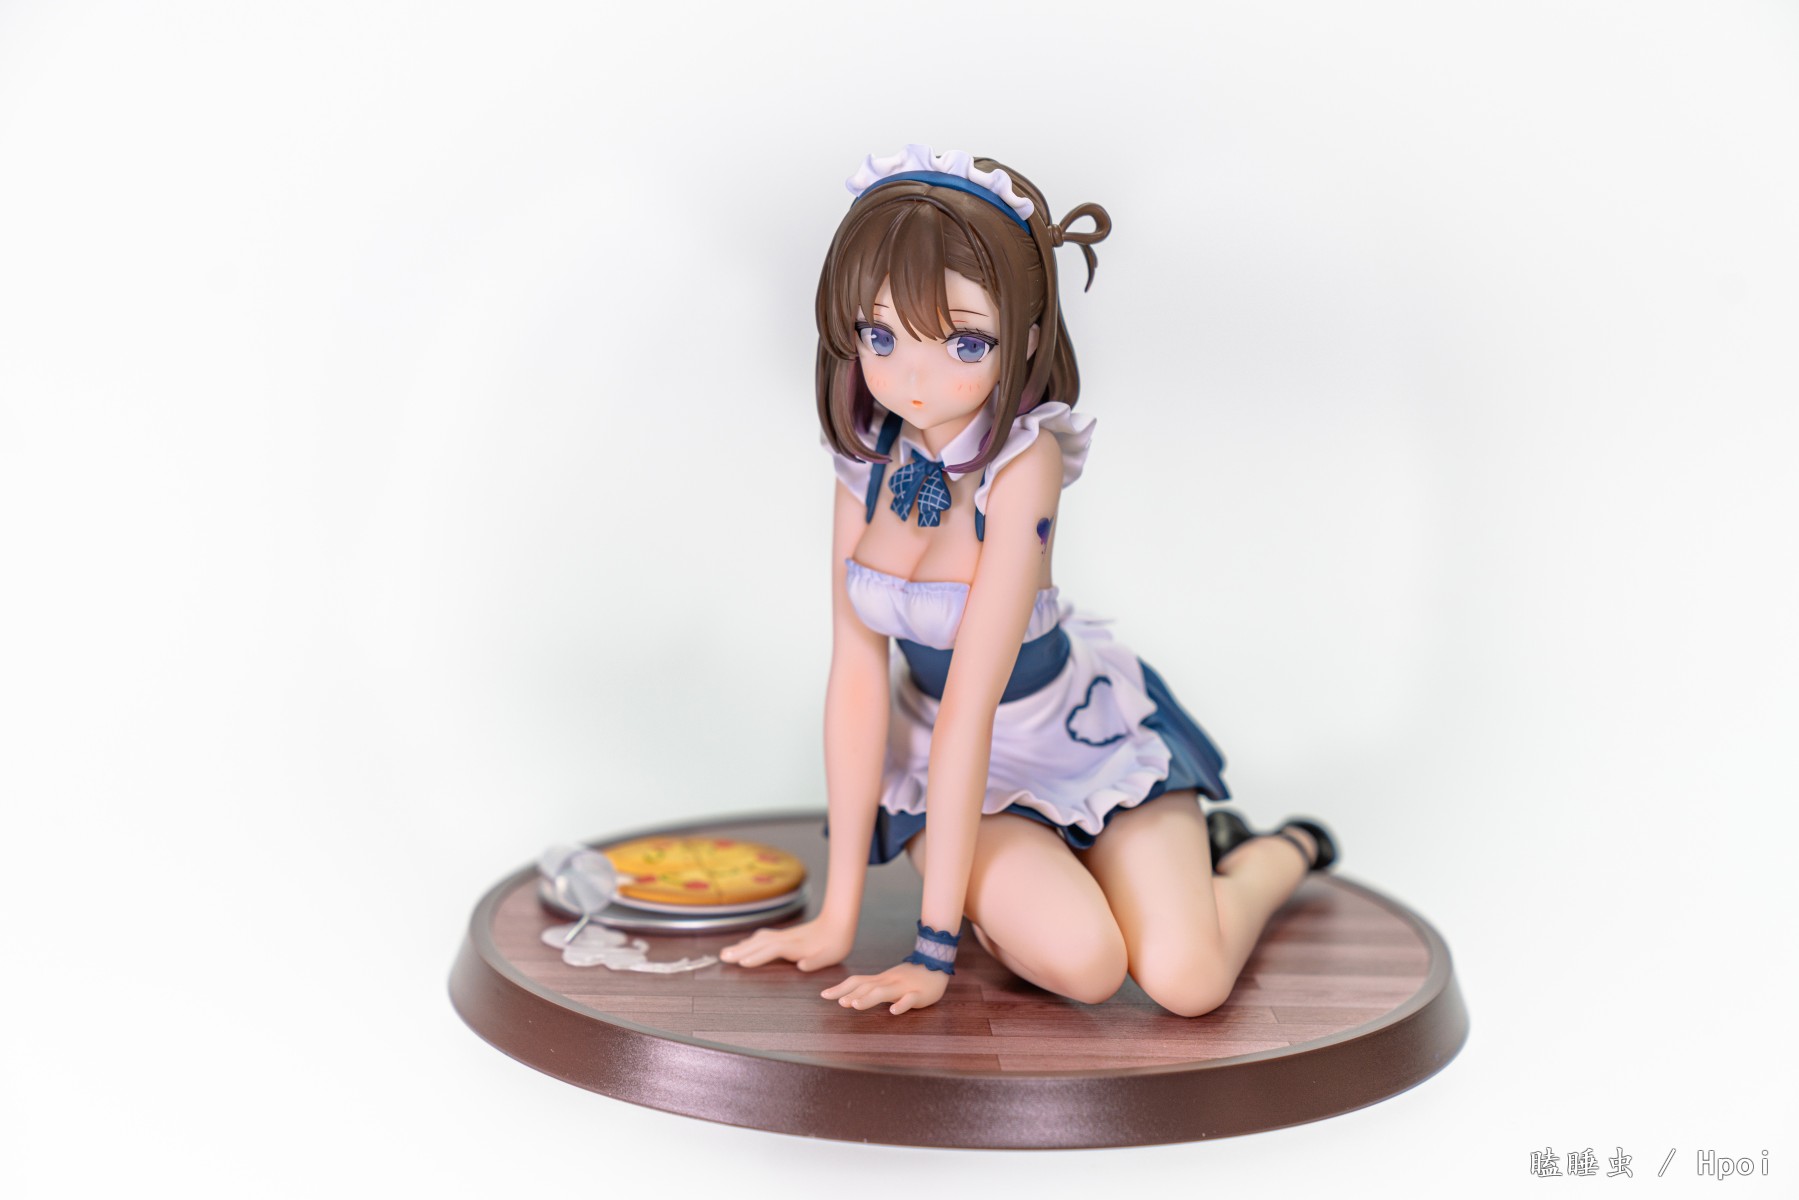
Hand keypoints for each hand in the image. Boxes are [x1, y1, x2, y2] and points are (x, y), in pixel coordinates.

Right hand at [718, 916, 853, 971]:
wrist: (839, 922)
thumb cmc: (836, 943)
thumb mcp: (830, 955)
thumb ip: (816, 961)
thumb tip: (802, 965)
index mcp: (795, 946)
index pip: (772, 950)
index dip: (758, 957)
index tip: (742, 963)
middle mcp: (786, 939)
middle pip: (759, 944)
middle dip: (741, 951)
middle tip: (723, 958)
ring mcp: (784, 936)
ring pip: (758, 939)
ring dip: (742, 946)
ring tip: (726, 953)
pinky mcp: (784, 935)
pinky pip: (762, 937)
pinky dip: (750, 941)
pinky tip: (745, 944)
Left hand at [820, 960, 948, 1014]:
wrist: (936, 964)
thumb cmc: (910, 976)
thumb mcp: (888, 981)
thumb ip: (872, 988)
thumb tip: (850, 998)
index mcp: (880, 980)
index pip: (857, 982)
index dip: (840, 988)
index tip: (824, 995)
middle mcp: (888, 982)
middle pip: (867, 986)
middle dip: (851, 995)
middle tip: (838, 1003)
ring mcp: (903, 987)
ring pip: (884, 992)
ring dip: (868, 999)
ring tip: (855, 1006)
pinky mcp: (919, 994)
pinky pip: (910, 998)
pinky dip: (901, 1004)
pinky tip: (894, 1011)